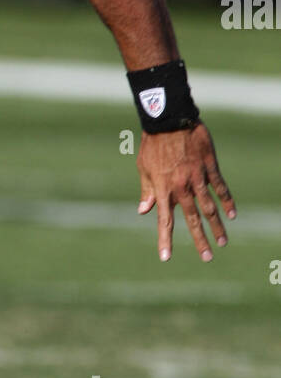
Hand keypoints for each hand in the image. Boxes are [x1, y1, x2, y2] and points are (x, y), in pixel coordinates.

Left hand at [136, 122, 235, 262]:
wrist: (169, 119)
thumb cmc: (153, 144)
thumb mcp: (144, 167)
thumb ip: (147, 191)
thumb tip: (143, 211)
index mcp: (163, 189)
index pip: (164, 221)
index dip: (165, 240)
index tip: (165, 258)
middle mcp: (181, 187)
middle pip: (192, 219)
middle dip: (200, 240)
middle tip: (207, 258)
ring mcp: (197, 177)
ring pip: (209, 207)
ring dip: (217, 226)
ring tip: (223, 242)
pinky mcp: (209, 167)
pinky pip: (220, 187)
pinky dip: (227, 201)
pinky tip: (232, 214)